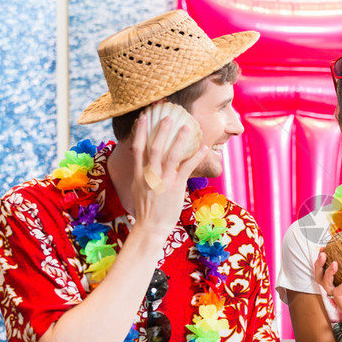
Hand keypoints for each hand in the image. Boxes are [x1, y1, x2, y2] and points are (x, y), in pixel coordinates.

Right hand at [129, 111, 206, 235]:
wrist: (150, 226)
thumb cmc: (146, 208)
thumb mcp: (137, 188)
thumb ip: (140, 173)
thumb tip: (142, 159)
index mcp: (138, 174)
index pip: (137, 147)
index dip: (141, 131)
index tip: (144, 116)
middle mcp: (149, 175)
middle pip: (154, 147)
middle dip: (161, 129)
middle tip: (168, 114)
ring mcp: (163, 181)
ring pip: (171, 155)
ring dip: (180, 139)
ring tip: (188, 126)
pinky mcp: (176, 187)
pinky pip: (187, 168)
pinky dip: (196, 157)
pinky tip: (203, 148)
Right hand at [314, 251, 341, 341]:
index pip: (329, 271)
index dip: (325, 260)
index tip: (327, 247)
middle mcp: (338, 291)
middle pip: (320, 276)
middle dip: (318, 264)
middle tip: (323, 252)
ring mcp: (339, 298)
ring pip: (324, 283)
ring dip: (327, 272)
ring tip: (334, 263)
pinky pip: (338, 291)